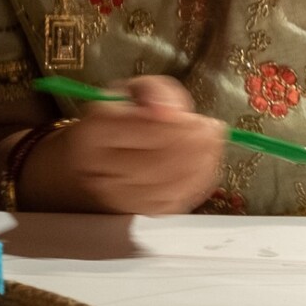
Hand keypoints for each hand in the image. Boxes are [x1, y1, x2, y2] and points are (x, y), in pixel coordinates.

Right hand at [27, 76, 223, 214]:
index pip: (142, 131)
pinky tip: (205, 164)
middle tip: (214, 129)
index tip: (198, 118)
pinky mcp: (139, 214)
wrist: (92, 166)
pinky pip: (177, 201)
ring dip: (202, 163)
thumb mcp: (128, 93)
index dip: (178, 126)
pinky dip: (198, 183)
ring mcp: (120, 199)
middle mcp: (101, 172)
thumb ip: (152, 91)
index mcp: (92, 135)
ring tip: (212, 144)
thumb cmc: (116, 123)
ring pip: (171, 185)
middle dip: (195, 146)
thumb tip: (173, 111)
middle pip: (159, 163)